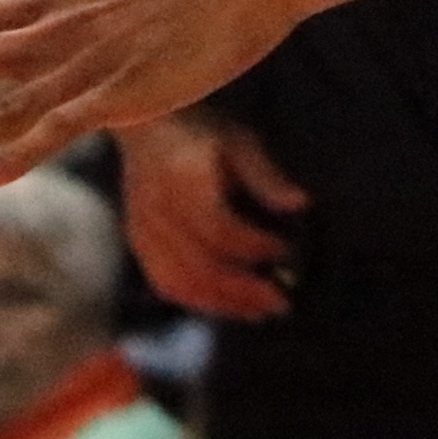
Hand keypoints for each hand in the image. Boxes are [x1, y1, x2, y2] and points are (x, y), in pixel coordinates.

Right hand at [118, 111, 309, 320]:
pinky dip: (198, 300)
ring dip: (222, 303)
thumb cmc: (200, 131)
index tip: (285, 250)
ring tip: (260, 312)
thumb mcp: (239, 141)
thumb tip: (300, 204)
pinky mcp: (137, 243)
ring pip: (178, 282)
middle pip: (197, 265)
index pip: (216, 227)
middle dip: (242, 290)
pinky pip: (164, 282)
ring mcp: (142, 231)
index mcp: (182, 182)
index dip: (252, 246)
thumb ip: (265, 175)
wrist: (141, 127)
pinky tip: (229, 306)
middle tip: (282, 302)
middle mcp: (156, 212)